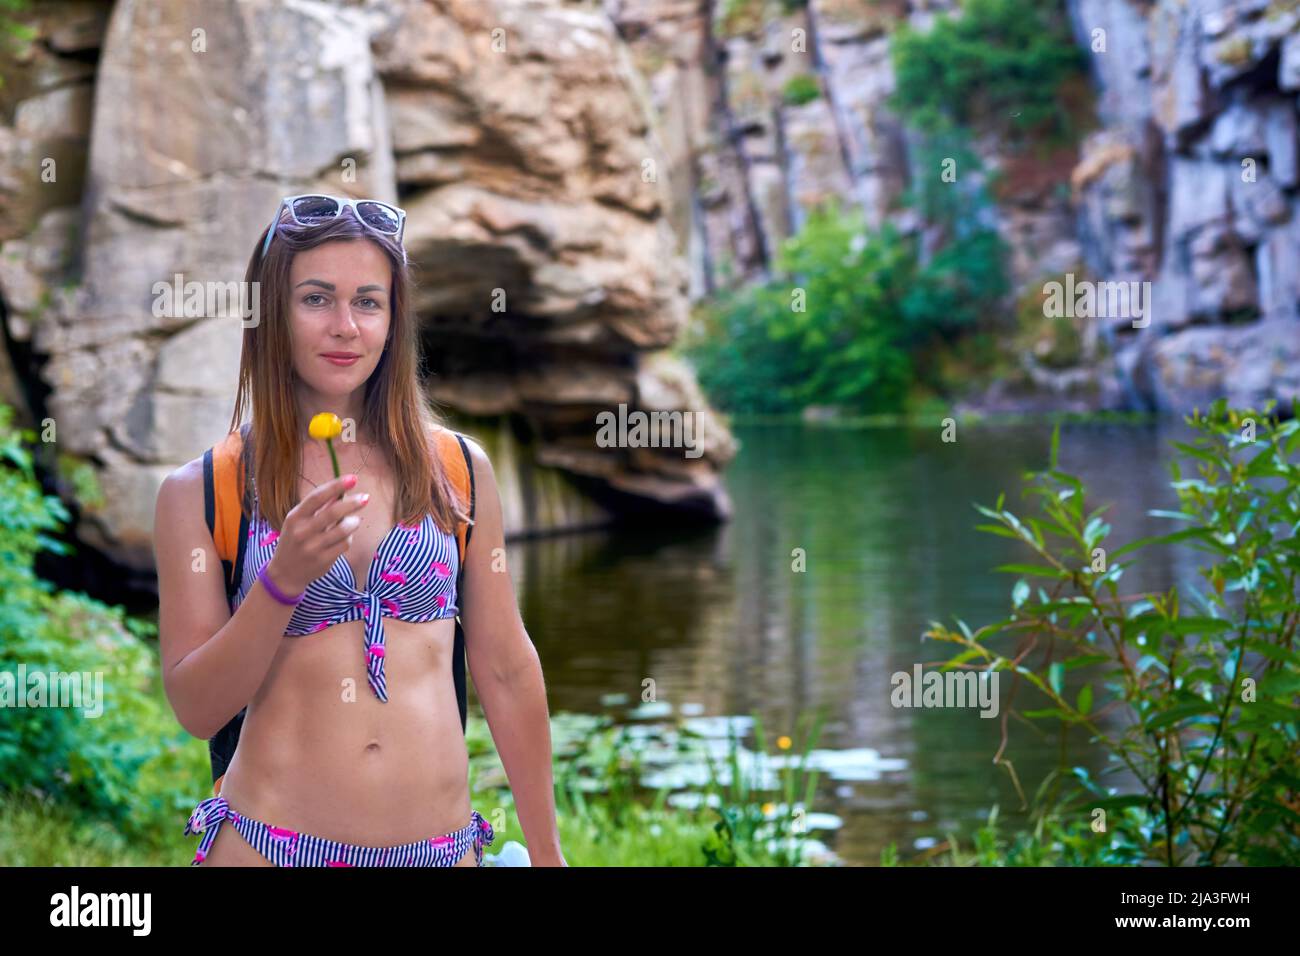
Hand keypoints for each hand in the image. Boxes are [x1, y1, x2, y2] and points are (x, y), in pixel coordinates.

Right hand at [264, 474, 369, 594]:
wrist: (285, 572)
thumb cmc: (295, 540)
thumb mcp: (299, 521)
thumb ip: (318, 507)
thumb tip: (341, 491)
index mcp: (295, 517)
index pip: (317, 497)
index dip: (336, 486)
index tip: (353, 479)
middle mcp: (302, 531)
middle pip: (333, 513)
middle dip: (353, 503)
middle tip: (365, 498)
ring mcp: (312, 547)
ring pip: (343, 529)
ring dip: (354, 522)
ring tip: (355, 520)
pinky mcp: (323, 560)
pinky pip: (345, 544)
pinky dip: (349, 538)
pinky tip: (346, 536)